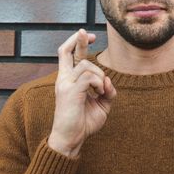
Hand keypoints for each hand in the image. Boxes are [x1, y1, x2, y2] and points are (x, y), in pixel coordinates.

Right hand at [48, 29, 116, 156]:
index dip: (77, 42)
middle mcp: (64, 79)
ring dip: (100, 75)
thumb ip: (107, 90)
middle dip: (79, 40)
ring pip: (86, 65)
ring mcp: (65, 84)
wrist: (71, 139)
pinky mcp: (70, 91)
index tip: (89, 35)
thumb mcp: (102, 104)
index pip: (68, 54)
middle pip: (67, 51)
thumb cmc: (83, 122)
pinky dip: (99, 83)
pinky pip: (89, 77)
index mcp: (68, 80)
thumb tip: (109, 81)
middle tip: (88, 33)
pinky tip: (99, 94)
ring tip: (100, 91)